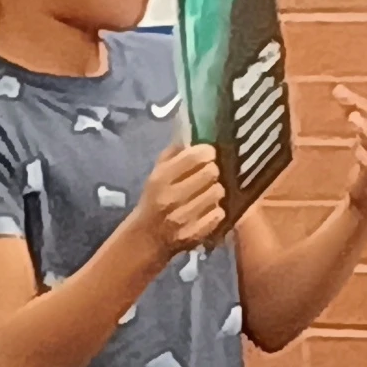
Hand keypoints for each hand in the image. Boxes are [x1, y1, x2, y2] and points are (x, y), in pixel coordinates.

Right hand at [130, 141, 228, 256]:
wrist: (147, 236)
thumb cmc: (155, 197)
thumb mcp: (158, 172)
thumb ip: (175, 151)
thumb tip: (194, 129)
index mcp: (161, 177)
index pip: (196, 156)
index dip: (208, 152)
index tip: (209, 154)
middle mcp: (171, 197)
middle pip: (211, 172)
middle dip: (214, 171)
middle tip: (212, 174)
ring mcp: (184, 217)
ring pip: (218, 193)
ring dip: (217, 191)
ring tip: (210, 192)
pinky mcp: (195, 234)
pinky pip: (219, 214)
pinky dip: (217, 211)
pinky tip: (209, 209)